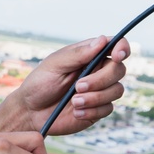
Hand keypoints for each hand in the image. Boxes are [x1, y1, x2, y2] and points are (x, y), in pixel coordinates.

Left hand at [13, 36, 129, 135]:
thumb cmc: (40, 83)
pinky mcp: (97, 109)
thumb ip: (78, 54)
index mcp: (90, 55)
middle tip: (78, 87)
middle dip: (101, 79)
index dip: (122, 48)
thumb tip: (102, 40)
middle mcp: (98, 71)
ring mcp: (100, 91)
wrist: (30, 112)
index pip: (116, 45)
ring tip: (74, 101)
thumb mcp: (55, 65)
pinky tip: (75, 112)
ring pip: (117, 91)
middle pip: (119, 70)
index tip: (117, 56)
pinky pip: (107, 109)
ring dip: (96, 97)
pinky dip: (92, 111)